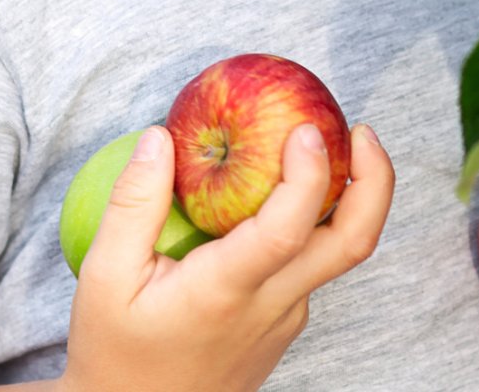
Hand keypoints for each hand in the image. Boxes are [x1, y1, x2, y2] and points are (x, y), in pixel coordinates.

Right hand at [60, 121, 394, 391]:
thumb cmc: (114, 351)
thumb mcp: (103, 278)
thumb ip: (133, 205)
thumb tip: (160, 137)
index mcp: (225, 292)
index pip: (288, 231)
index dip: (308, 175)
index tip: (307, 128)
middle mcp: (271, 306)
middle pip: (352, 243)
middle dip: (375, 180)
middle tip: (359, 130)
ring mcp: (286, 317)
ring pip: (336, 253)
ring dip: (346, 196)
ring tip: (317, 144)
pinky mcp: (285, 321)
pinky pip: (311, 264)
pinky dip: (313, 220)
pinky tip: (280, 190)